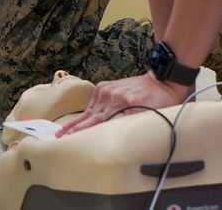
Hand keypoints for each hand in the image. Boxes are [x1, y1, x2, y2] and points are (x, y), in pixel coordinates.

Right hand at [56, 73, 191, 137]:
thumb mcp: (153, 117)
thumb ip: (135, 125)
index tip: (74, 141)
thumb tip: (120, 136)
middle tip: (59, 138)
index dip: (88, 135)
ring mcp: (108, 92)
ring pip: (89, 112)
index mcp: (127, 108)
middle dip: (74, 130)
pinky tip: (79, 121)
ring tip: (62, 132)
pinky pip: (93, 103)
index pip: (103, 126)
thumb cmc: (162, 102)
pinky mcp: (105, 87)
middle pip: (90, 119)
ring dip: (76, 123)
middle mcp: (114, 99)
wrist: (162, 80)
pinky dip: (87, 112)